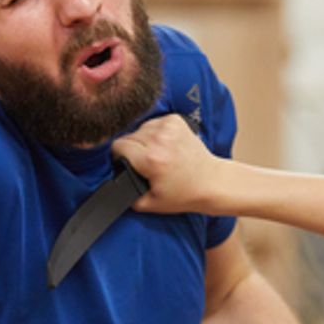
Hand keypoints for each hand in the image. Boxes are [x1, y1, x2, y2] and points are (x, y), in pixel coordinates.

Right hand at [110, 114, 224, 213]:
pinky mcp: (176, 120)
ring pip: (139, 128)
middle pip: (127, 137)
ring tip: (157, 155)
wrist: (211, 182)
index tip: (127, 165)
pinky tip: (164, 146)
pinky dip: (155, 133)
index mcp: (151, 159)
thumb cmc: (184, 194)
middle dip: (132, 150)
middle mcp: (159, 139)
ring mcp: (169, 127)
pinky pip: (153, 122)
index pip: (118, 147)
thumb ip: (125, 193)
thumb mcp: (149, 203)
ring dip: (143, 140)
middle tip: (145, 164)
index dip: (119, 157)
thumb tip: (112, 181)